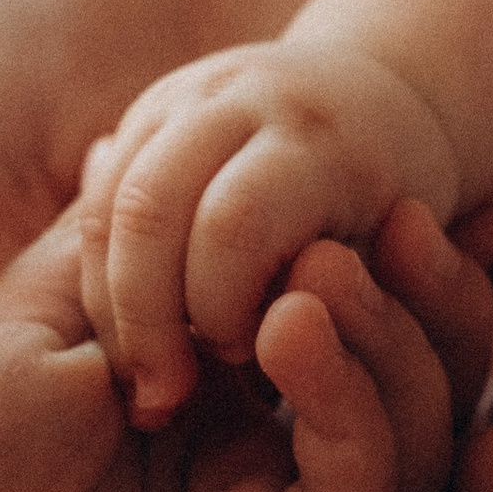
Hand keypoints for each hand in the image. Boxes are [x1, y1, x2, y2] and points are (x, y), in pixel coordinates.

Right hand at [78, 37, 461, 423]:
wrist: (380, 99)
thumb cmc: (394, 217)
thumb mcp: (380, 266)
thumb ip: (321, 308)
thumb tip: (240, 357)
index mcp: (319, 140)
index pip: (233, 224)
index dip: (219, 306)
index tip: (240, 359)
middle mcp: (245, 99)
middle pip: (148, 207)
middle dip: (139, 316)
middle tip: (158, 396)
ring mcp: (186, 95)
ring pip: (107, 203)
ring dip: (107, 301)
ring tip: (140, 371)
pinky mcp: (147, 108)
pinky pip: (97, 197)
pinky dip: (101, 272)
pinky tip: (131, 329)